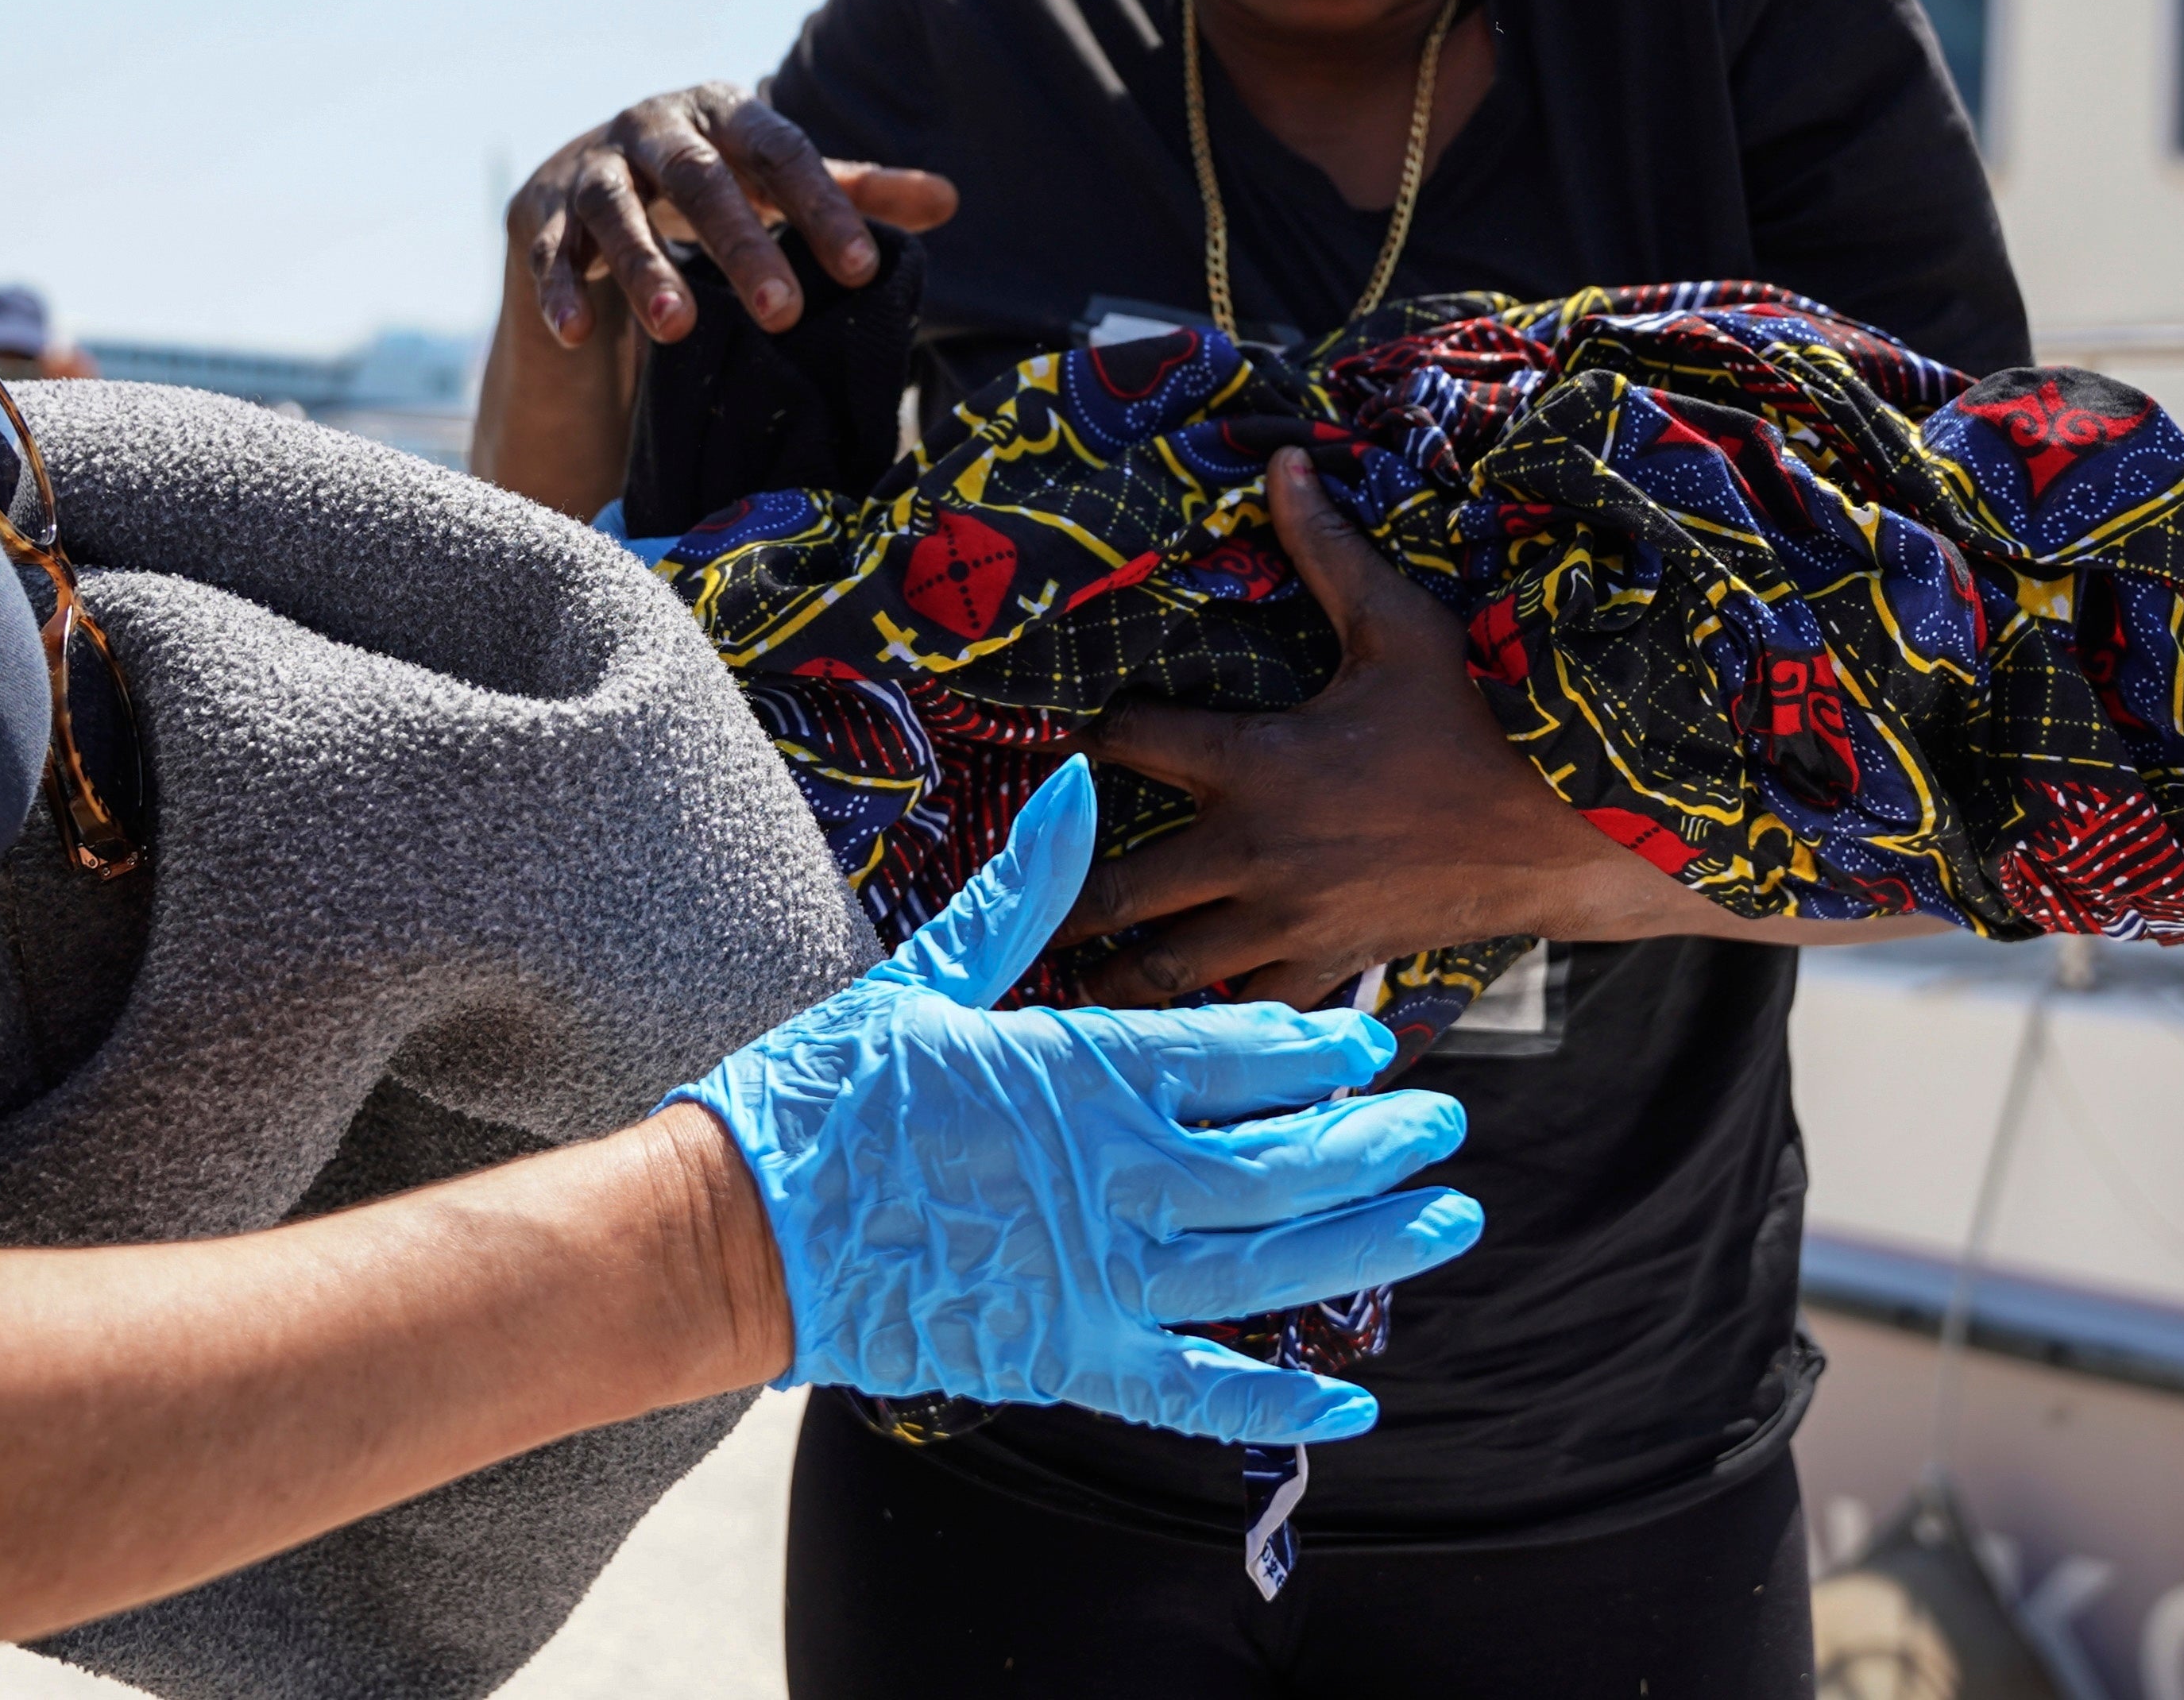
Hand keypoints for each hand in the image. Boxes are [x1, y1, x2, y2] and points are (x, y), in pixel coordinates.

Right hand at [510, 84, 956, 351]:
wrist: (591, 178)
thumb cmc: (711, 183)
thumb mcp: (777, 181)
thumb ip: (855, 190)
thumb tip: (950, 200)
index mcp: (724, 113)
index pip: (781, 152)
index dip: (822, 207)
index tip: (863, 269)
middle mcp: (654, 128)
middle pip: (699, 180)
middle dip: (741, 244)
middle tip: (784, 312)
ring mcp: (591, 168)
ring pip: (615, 211)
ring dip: (644, 268)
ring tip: (679, 328)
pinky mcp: (538, 214)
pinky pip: (546, 250)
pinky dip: (557, 289)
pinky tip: (577, 334)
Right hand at [672, 758, 1482, 1442]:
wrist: (735, 1233)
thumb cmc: (820, 1096)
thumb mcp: (925, 974)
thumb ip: (1024, 892)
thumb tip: (1080, 782)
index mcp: (1081, 1072)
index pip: (1239, 1053)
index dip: (1319, 1052)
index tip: (1373, 1047)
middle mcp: (1115, 1178)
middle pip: (1283, 1161)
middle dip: (1376, 1142)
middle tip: (1442, 1125)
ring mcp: (1100, 1280)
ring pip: (1272, 1267)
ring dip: (1369, 1243)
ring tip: (1449, 1218)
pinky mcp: (1070, 1361)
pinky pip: (1198, 1391)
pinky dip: (1279, 1400)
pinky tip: (1352, 1401)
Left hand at [1058, 445, 1714, 1004]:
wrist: (1559, 833)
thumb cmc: (1477, 722)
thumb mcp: (1400, 626)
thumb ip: (1327, 550)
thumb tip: (1283, 460)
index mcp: (1254, 763)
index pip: (1130, 744)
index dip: (1090, 735)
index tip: (1067, 739)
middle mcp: (1253, 851)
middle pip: (1119, 890)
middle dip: (1060, 902)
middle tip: (1011, 913)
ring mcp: (1288, 921)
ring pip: (1169, 969)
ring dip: (1113, 979)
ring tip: (1066, 992)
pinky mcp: (1328, 966)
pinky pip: (1248, 1014)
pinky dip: (1208, 1027)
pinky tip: (1173, 1038)